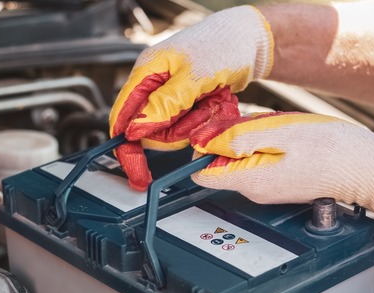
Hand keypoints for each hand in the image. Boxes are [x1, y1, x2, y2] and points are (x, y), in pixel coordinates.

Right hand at [109, 5, 273, 189]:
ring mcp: (171, 96)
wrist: (250, 40)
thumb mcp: (193, 76)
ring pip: (173, 131)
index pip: (122, 117)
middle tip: (201, 111)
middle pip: (151, 131)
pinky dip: (206, 119)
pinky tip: (217, 101)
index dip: (127, 147)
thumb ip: (164, 104)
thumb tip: (136, 129)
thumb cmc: (222, 45)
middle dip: (178, 130)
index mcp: (146, 73)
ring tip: (213, 100)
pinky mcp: (187, 103)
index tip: (138, 172)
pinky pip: (190, 126)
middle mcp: (154, 86)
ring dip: (196, 123)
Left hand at [190, 112, 373, 216]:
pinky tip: (289, 137)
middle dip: (232, 137)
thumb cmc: (334, 150)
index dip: (202, 147)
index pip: (202, 173)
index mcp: (251, 181)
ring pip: (243, 157)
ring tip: (281, 129)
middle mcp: (255, 190)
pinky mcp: (280, 182)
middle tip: (261, 122)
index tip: (217, 128)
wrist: (368, 169)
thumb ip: (240, 138)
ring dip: (253, 138)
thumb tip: (206, 142)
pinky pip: (261, 159)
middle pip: (223, 161)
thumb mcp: (282, 133)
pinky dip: (268, 143)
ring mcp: (268, 188)